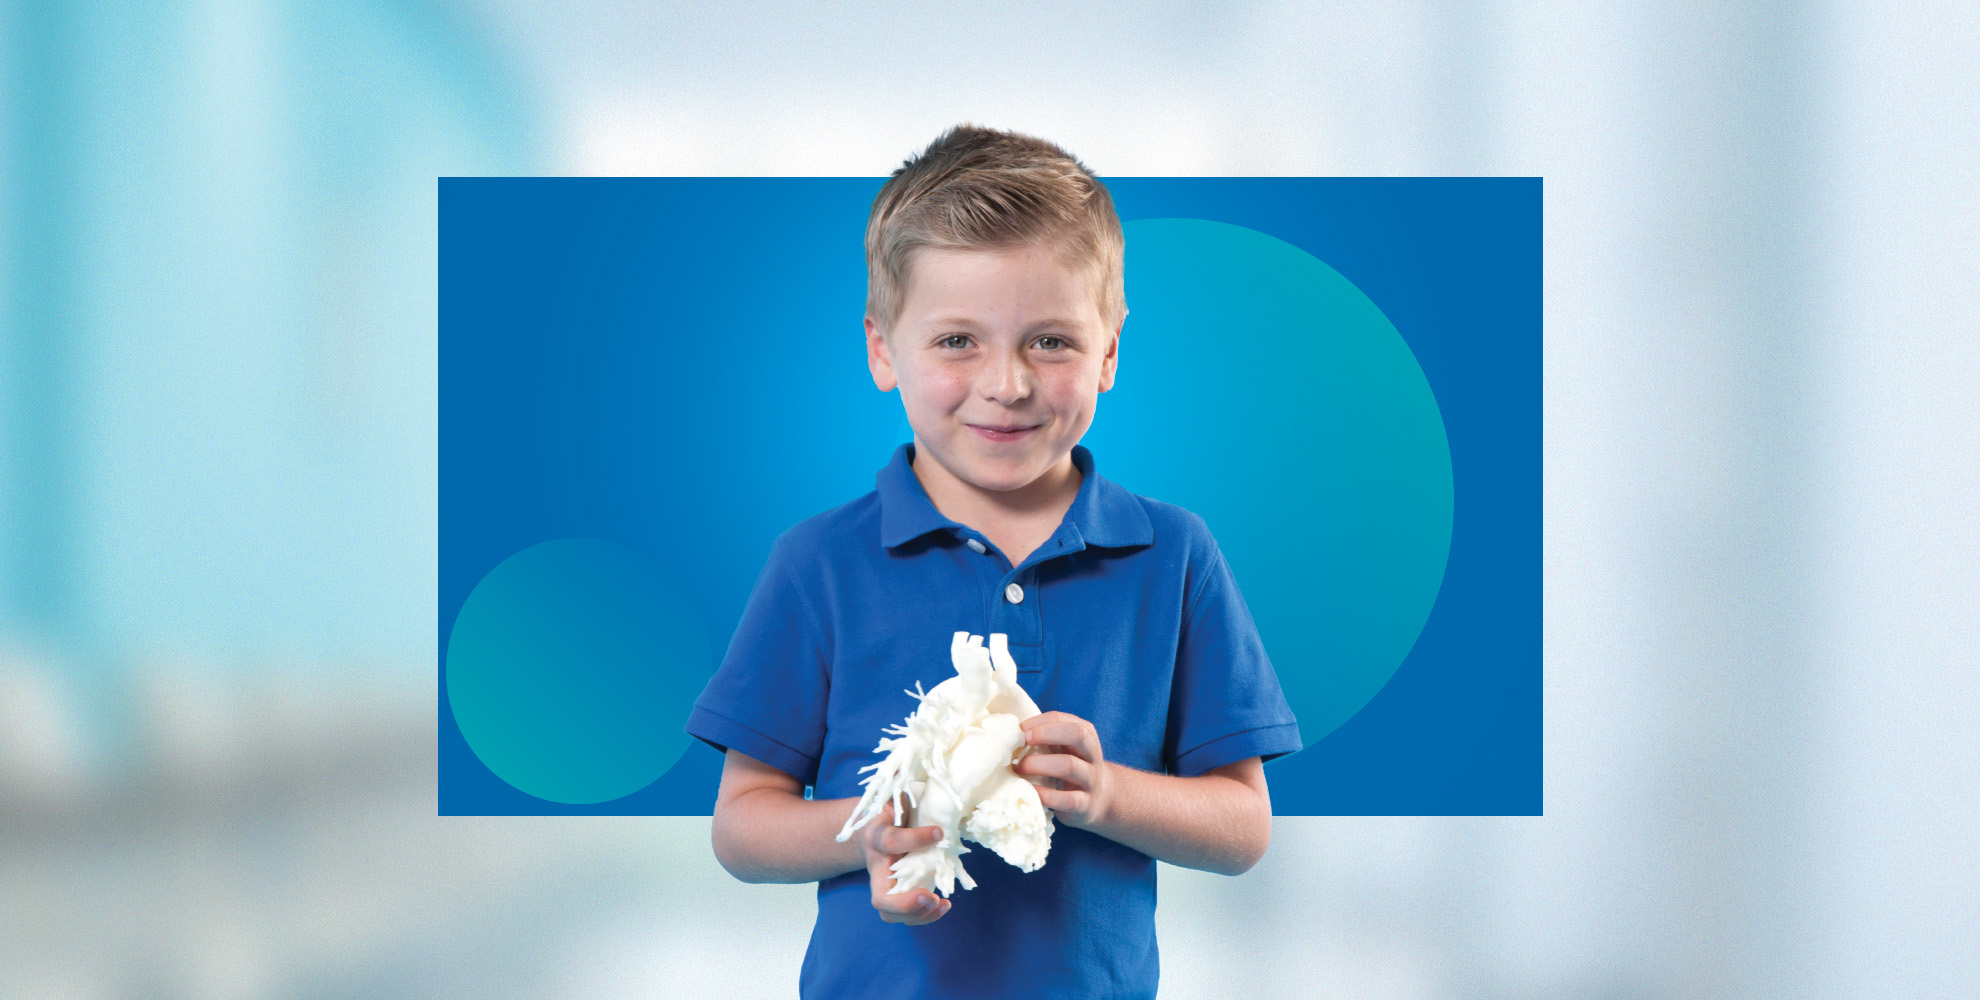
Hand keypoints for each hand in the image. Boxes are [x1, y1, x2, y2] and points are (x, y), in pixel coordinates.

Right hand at [854, 799, 952, 924]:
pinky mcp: (896, 895)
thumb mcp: (894, 799)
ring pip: (891, 913)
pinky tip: (943, 906)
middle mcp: (877, 867)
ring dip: (918, 915)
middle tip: (931, 896)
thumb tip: (930, 794)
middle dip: (906, 904)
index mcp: (876, 837)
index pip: (890, 841)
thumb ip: (906, 797)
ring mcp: (884, 884)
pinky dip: (925, 916)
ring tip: (940, 903)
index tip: (939, 832)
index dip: (914, 839)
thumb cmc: (888, 812)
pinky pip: (905, 915)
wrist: (870, 829)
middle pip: (881, 898)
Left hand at [1015, 711, 1113, 828]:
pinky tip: (1030, 792)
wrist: (1097, 800)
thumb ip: (1044, 738)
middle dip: (1046, 734)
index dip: (1039, 723)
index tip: (1020, 730)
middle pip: (1077, 734)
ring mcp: (1091, 780)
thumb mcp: (1063, 748)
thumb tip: (1010, 733)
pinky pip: (1067, 799)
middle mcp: (1092, 755)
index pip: (1064, 719)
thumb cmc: (1070, 768)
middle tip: (1023, 742)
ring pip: (1069, 765)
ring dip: (1039, 764)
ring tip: (1019, 768)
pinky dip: (1045, 795)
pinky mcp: (1085, 805)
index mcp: (1086, 735)